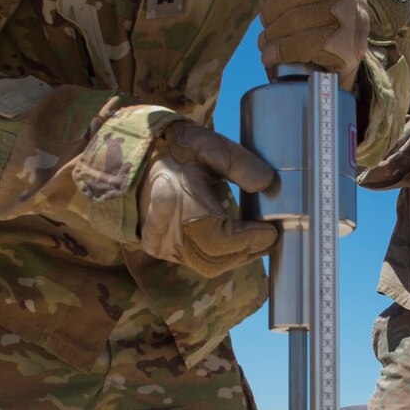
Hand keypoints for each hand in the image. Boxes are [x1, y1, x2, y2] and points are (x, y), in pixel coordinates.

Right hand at [137, 122, 277, 276]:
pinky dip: (220, 257)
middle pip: (214, 258)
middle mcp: (162, 230)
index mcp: (173, 200)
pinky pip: (196, 262)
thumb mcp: (207, 144)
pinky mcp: (158, 249)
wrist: (137, 160)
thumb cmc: (175, 151)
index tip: (272, 231)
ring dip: (235, 256)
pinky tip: (237, 246)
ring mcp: (159, 243)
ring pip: (206, 265)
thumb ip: (238, 162)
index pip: (218, 236)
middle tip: (269, 237)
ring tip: (258, 242)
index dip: (249, 238)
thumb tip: (267, 183)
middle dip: (246, 250)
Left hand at [247, 0, 369, 89]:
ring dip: (271, 35)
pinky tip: (270, 56)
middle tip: (265, 25)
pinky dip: (278, 52)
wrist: (342, 62)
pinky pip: (302, 45)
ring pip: (295, 19)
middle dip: (270, 11)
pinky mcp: (346, 46)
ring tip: (265, 43)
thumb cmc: (313, 22)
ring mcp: (350, 18)